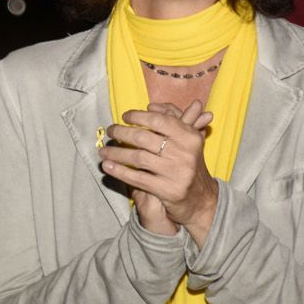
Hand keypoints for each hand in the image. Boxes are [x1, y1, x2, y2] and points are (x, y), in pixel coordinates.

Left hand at [101, 100, 216, 243]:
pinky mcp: (167, 190)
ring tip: (103, 150)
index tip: (125, 116)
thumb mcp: (187, 140)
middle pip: (143, 138)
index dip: (138, 116)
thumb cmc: (188, 163)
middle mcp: (185, 153)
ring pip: (137, 158)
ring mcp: (176, 172)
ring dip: (115, 153)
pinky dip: (119, 171)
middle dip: (121, 133)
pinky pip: (137, 178)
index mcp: (190, 137)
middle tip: (110, 131)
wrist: (200, 198)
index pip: (158, 121)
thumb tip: (151, 105)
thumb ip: (172, 119)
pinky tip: (107, 166)